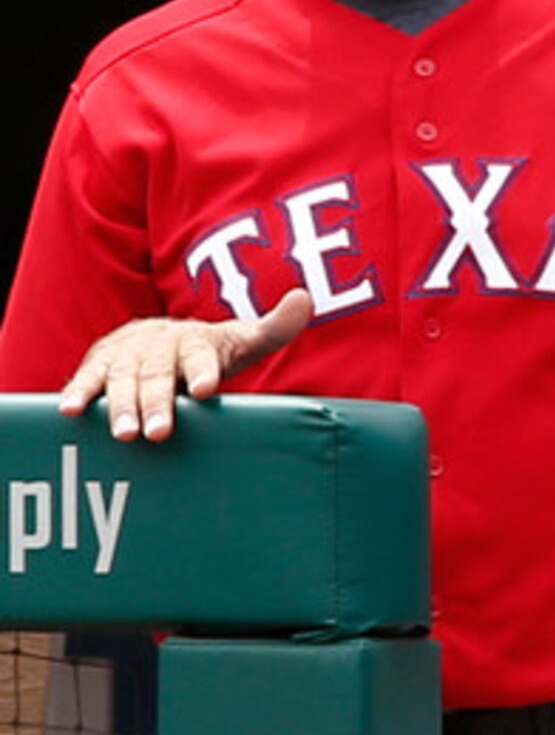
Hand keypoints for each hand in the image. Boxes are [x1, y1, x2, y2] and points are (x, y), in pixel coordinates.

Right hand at [58, 289, 313, 440]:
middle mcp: (158, 347)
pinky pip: (85, 381)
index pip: (201, 355)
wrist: (156, 337)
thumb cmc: (204, 350)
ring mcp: (126, 357)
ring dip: (121, 407)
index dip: (203, 370)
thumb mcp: (241, 340)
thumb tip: (304, 299)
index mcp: (195, 342)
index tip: (206, 388)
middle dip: (158, 402)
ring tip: (124, 434)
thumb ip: (274, 328)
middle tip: (159, 432)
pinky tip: (70, 411)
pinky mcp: (97, 368)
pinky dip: (77, 394)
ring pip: (122, 382)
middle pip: (159, 375)